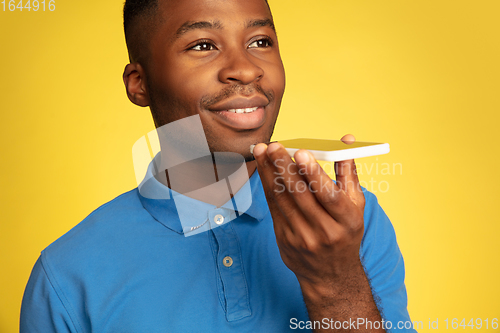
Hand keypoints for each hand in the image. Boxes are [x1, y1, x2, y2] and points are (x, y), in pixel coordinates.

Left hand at [253, 134, 365, 296]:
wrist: (331, 275)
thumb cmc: (345, 233)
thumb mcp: (356, 206)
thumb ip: (349, 172)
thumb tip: (346, 140)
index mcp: (347, 221)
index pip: (329, 195)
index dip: (314, 173)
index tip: (301, 152)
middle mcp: (324, 231)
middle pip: (301, 195)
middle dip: (284, 167)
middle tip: (275, 145)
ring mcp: (302, 237)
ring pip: (282, 200)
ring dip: (270, 173)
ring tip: (263, 151)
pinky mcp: (284, 239)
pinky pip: (274, 208)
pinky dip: (267, 186)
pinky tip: (263, 169)